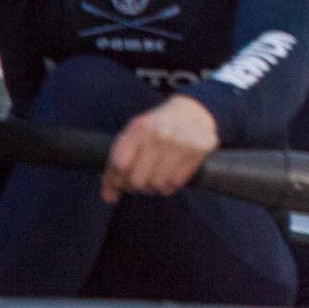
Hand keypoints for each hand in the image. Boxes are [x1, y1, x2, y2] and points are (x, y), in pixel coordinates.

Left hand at [103, 95, 217, 202]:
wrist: (191, 110)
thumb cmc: (155, 128)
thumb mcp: (131, 136)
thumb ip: (114, 165)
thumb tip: (109, 197)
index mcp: (140, 128)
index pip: (119, 166)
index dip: (115, 179)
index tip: (119, 180)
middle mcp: (161, 134)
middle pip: (137, 180)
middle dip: (135, 185)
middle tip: (138, 181)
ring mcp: (182, 142)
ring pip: (157, 184)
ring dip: (153, 186)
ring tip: (154, 177)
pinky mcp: (199, 149)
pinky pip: (176, 182)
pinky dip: (170, 185)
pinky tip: (169, 175)